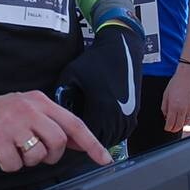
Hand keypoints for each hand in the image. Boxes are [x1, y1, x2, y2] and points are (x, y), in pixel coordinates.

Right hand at [0, 90, 110, 171]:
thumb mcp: (26, 111)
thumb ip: (51, 123)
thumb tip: (80, 142)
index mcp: (40, 102)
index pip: (74, 124)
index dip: (92, 144)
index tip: (105, 159)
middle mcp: (30, 109)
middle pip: (59, 142)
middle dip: (52, 155)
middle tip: (36, 153)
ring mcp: (13, 123)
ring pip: (39, 154)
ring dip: (28, 160)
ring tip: (15, 150)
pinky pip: (15, 164)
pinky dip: (9, 165)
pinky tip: (0, 153)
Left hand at [56, 24, 142, 147]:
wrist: (120, 48)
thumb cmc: (96, 60)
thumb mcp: (71, 74)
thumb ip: (61, 93)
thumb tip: (53, 109)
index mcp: (101, 107)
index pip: (88, 135)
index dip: (76, 139)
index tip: (68, 137)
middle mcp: (117, 113)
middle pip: (102, 139)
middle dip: (88, 141)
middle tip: (76, 138)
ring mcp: (129, 113)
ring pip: (115, 138)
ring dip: (102, 138)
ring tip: (88, 134)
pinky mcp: (135, 111)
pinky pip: (125, 132)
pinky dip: (114, 134)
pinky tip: (104, 128)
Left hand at [161, 64, 189, 132]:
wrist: (188, 75)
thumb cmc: (176, 82)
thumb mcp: (166, 94)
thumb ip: (165, 107)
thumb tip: (166, 116)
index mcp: (174, 106)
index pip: (171, 123)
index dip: (168, 128)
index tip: (166, 128)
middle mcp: (184, 109)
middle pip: (179, 125)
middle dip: (174, 129)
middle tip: (171, 129)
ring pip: (187, 122)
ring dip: (182, 124)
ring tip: (178, 123)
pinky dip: (189, 117)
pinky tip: (186, 115)